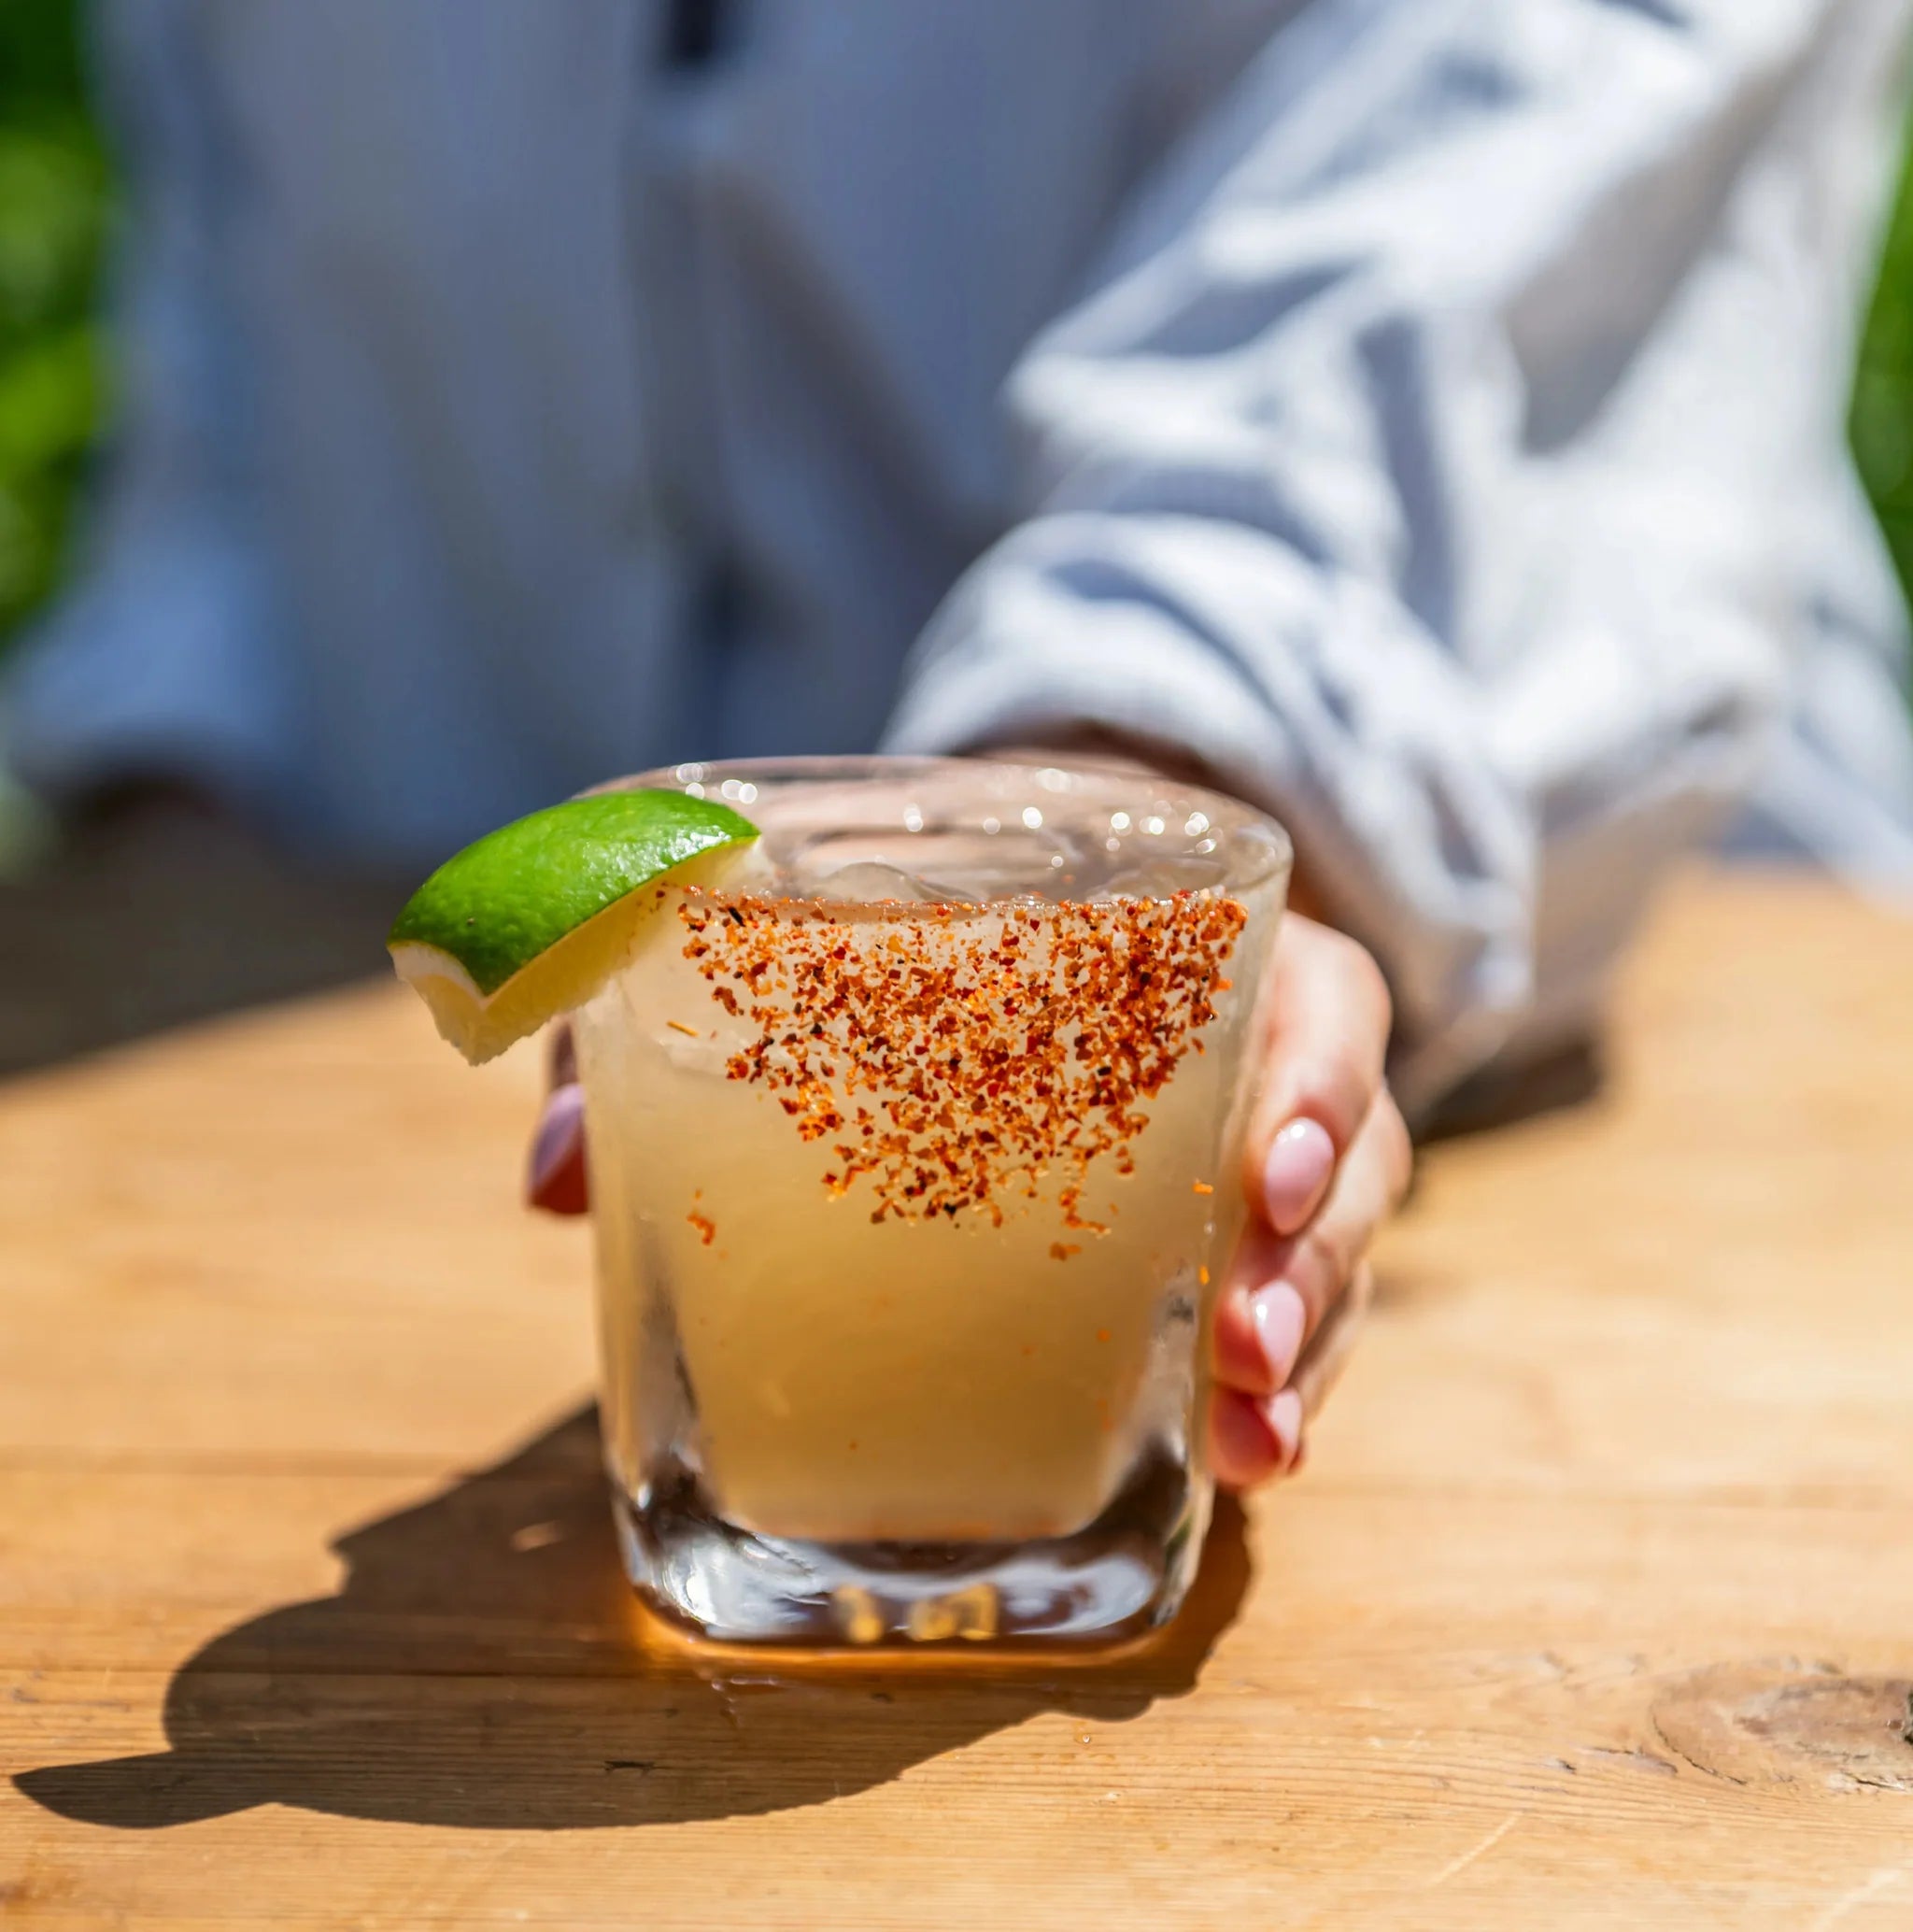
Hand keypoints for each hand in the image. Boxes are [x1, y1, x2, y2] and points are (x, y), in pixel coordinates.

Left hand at [525, 909, 1408, 1494]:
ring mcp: (1246, 1166)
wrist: (993, 925)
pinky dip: (1274, 1394)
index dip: (1315, 1083)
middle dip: (1314, 1255)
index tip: (1255, 1173)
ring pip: (1333, 1257)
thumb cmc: (906, 931)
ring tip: (1252, 1437)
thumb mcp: (789, 941)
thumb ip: (662, 1021)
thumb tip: (546, 1180)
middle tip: (1241, 1337)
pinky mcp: (1217, 1255)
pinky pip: (1287, 1324)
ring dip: (1310, 1342)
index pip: (1315, 999)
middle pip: (1347, 1155)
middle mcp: (1252, 1058)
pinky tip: (1239, 1458)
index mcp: (1197, 950)